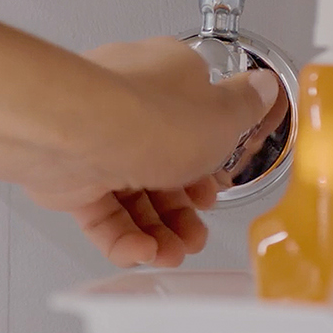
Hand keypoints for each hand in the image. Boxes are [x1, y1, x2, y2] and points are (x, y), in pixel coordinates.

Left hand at [0, 13, 281, 267]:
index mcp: (166, 78)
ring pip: (131, 194)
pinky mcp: (70, 175)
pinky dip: (122, 238)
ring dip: (157, 231)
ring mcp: (95, 141)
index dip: (210, 158)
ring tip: (172, 253)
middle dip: (184, 208)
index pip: (194, 117)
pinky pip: (100, 214)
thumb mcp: (224, 115)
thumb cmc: (146, 115)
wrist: (78, 133)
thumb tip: (263, 88)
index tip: (219, 184)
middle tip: (196, 232)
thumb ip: (245, 107)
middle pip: (163, 165)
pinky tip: (140, 252)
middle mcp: (126, 106)